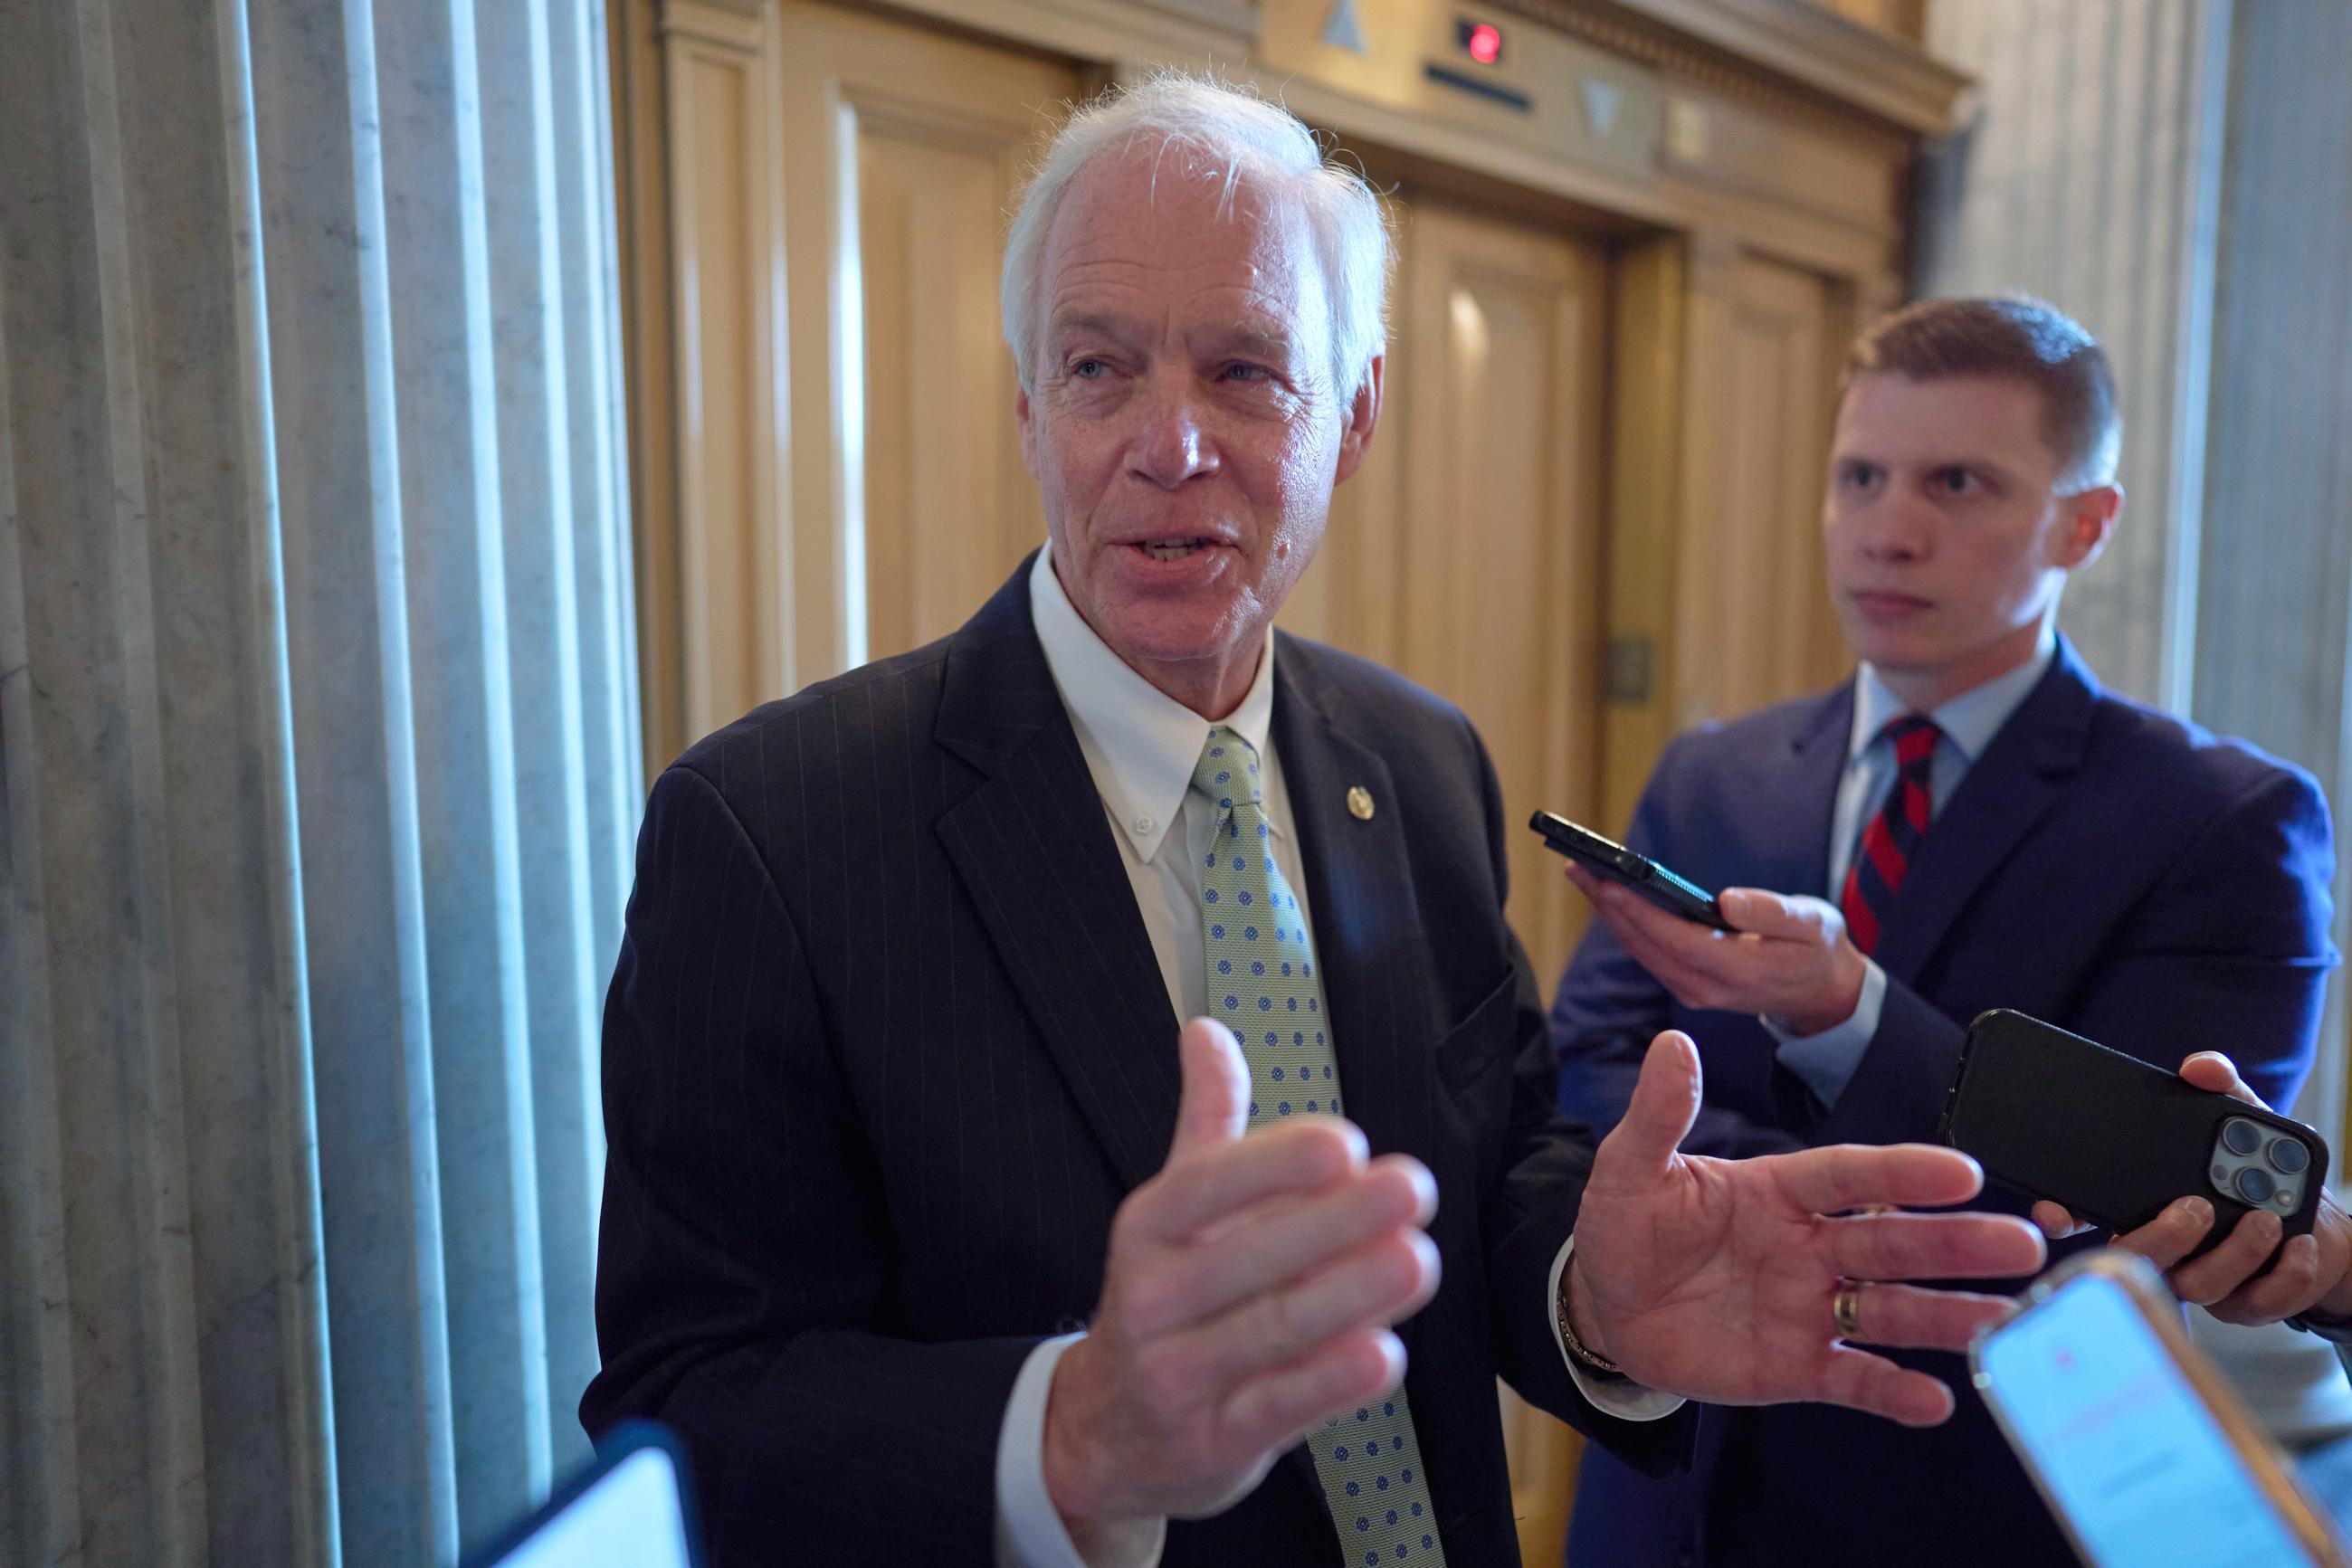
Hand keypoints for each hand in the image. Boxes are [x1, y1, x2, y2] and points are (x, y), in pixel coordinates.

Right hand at [1042, 1018, 1440, 1550]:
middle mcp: (1151, 1299)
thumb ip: (1205, 1121)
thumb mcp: (1172, 1211)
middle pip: (1249, 1259)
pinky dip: (1332, 1385)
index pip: (1205, 1188)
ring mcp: (1178, 1376)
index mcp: (1147, 1229)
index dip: (1274, 1164)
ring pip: (1272, 1332)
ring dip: (1351, 1295)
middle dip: (1335, 1223)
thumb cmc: (1167, 1296)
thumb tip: (1205, 1027)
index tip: (1347, 1143)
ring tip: (1419, 1259)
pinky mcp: (1215, 1442)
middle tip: (1414, 1189)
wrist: (1108, 1431)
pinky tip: (1386, 1353)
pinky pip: (1279, 1410)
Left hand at [1567, 865, 1866, 1035]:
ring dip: (1609, 913)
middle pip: (1646, 945)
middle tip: (1576, 865)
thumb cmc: (1818, 948)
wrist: (1822, 993)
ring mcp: (1694, 991)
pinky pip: (1647, 954)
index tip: (1608, 882)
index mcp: (1739, 970)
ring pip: (1640, 950)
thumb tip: (1728, 901)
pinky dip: (1624, 924)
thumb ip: (1773, 914)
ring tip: (1582, 874)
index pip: (1676, 940)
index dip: (1639, 911)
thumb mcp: (1813, 925)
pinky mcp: (1688, 985)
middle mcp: (1707, 988)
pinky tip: (1608, 898)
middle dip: (1609, 905)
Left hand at [1569, 1031, 2045, 1425]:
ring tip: (2008, 1319)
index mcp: (1780, 1190)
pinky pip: (1853, 1378)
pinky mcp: (1796, 1366)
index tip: (1964, 1171)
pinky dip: (1892, 1390)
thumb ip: (1660, 1114)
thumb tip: (1671, 1044)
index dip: (1904, 1173)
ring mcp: (1808, 1307)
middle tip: (2027, 1244)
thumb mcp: (1631, 1167)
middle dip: (1957, 1243)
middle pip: (1893, 1242)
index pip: (1851, 1176)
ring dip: (1948, 1316)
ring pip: (1891, 1310)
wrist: (1604, 1306)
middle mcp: (1810, 1246)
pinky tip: (1937, 1400)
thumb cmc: (1626, 1226)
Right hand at [2030, 1051, 2351, 1325]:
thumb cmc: (2260, 1171)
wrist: (2311, 1220)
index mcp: (2142, 1205)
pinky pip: (2257, 1303)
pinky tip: (2298, 1244)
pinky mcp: (2246, 1304)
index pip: (2083, 1215)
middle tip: (2197, 1206)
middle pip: (2138, 1256)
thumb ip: (2220, 1084)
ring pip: (2198, 1284)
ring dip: (2234, 1253)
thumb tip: (2199, 1067)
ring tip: (2265, 1218)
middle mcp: (2164, 1245)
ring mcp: (2201, 1278)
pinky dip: (2283, 1275)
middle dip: (2164, 1236)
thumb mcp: (2241, 1116)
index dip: (2062, 1217)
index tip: (2055, 1212)